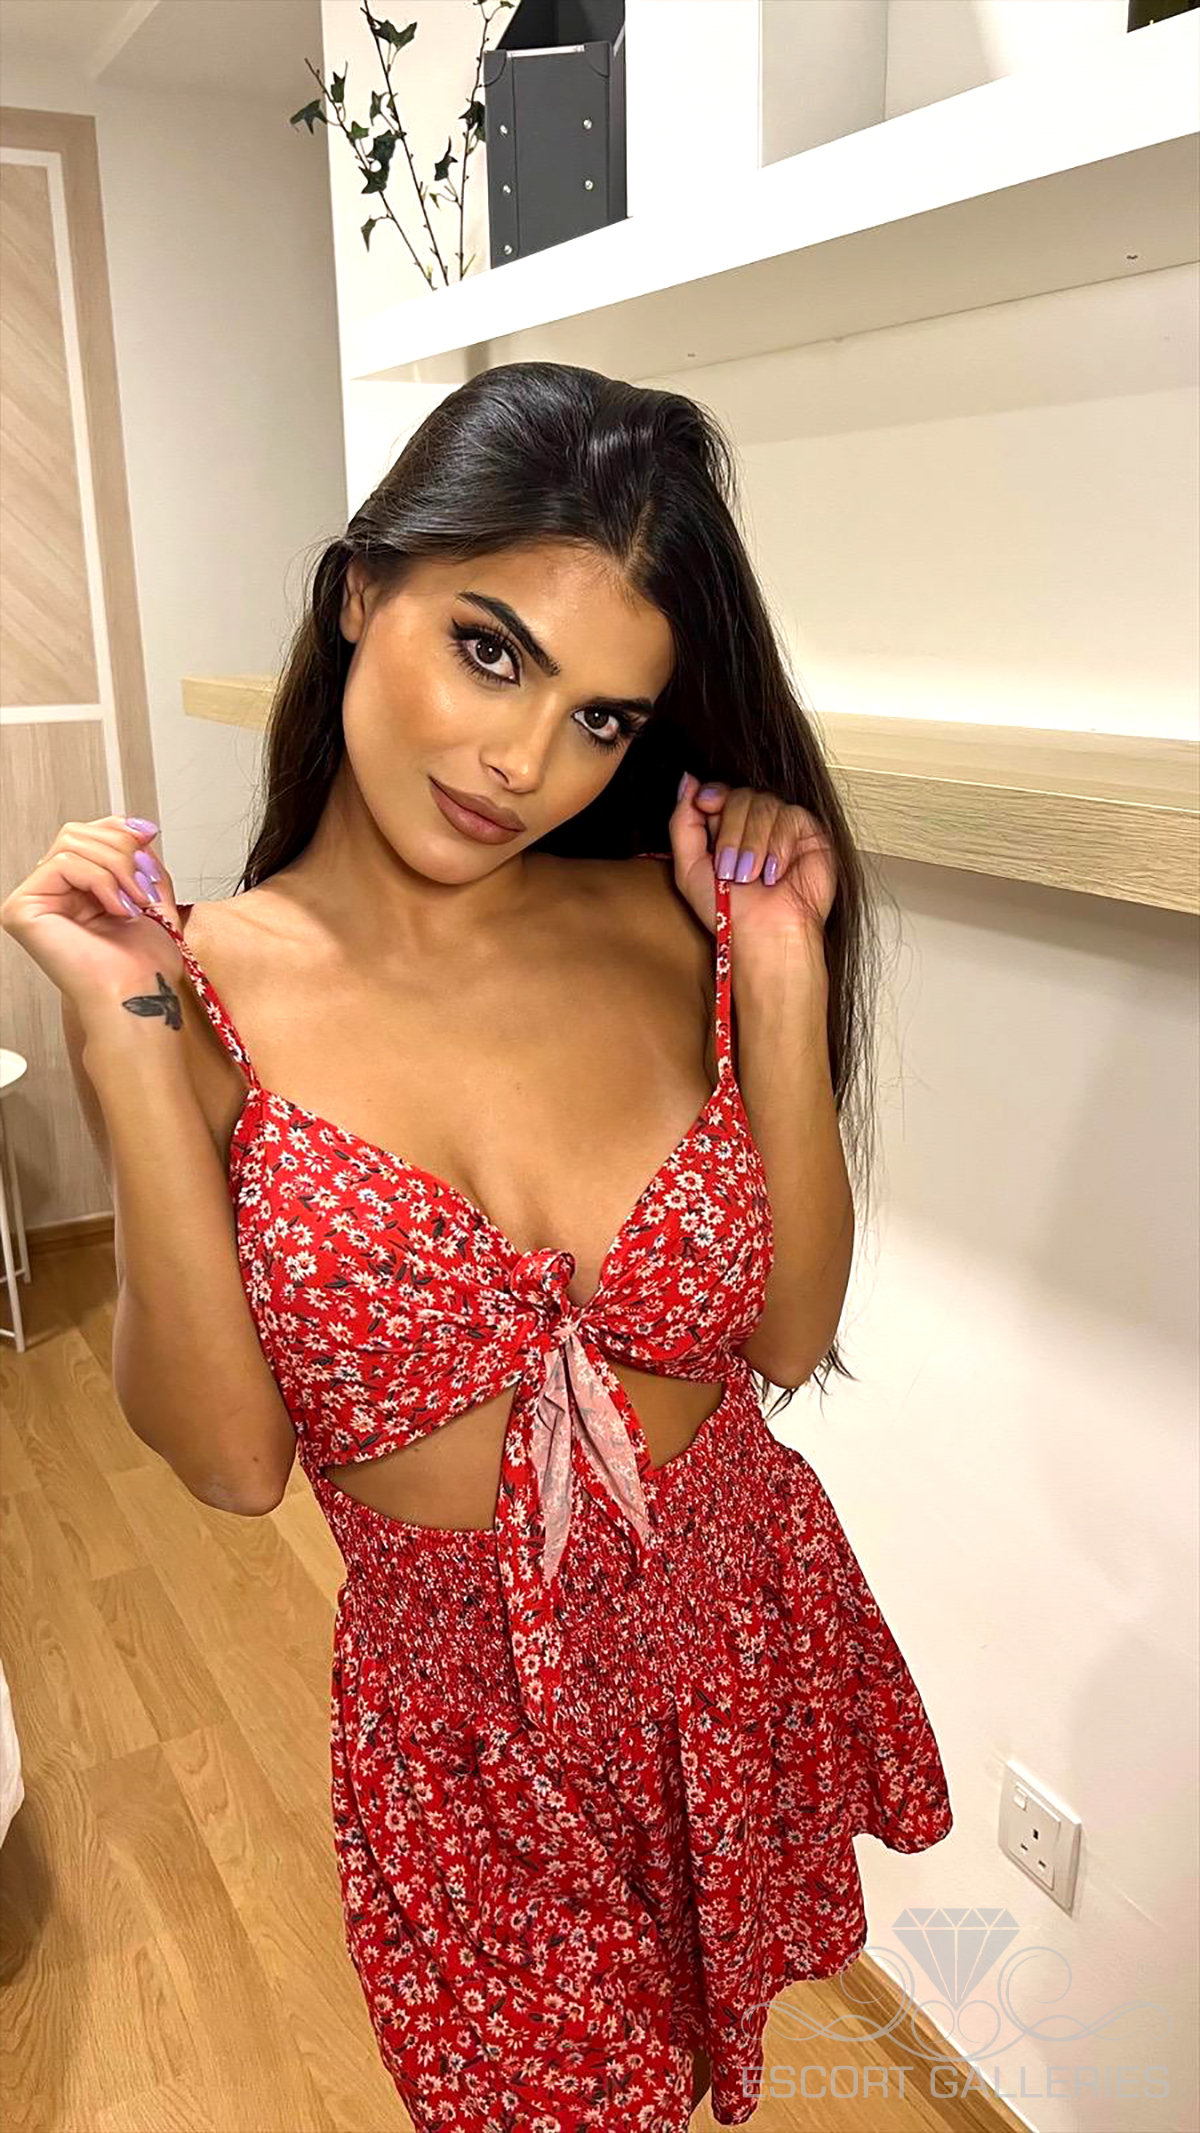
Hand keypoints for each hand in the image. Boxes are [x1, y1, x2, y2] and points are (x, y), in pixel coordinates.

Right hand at [1, 816, 186, 1010]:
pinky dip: (100, 880)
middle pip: (78, 832)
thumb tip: (137, 826)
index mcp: (78, 890)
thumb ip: (141, 858)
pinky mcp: (22, 909)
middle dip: (121, 850)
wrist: (141, 996)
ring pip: (71, 842)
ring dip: (116, 868)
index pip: (88, 833)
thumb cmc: (146, 964)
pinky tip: (117, 909)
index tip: (149, 838)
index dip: (119, 829)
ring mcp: (35, 900)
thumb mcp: (152, 894)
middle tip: (144, 886)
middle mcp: (52, 893)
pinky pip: (62, 862)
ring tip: (135, 902)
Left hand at [669, 776, 836, 944]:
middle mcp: (754, 824)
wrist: (764, 936)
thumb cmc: (729, 913)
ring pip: (764, 804)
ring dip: (753, 845)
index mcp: (726, 828)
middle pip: (740, 795)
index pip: (720, 791)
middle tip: (731, 871)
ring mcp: (783, 826)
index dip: (713, 795)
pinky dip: (778, 848)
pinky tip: (775, 874)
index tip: (706, 808)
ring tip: (752, 877)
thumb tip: (688, 779)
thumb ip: (682, 823)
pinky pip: (791, 816)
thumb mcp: (689, 868)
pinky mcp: (809, 832)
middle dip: (731, 835)